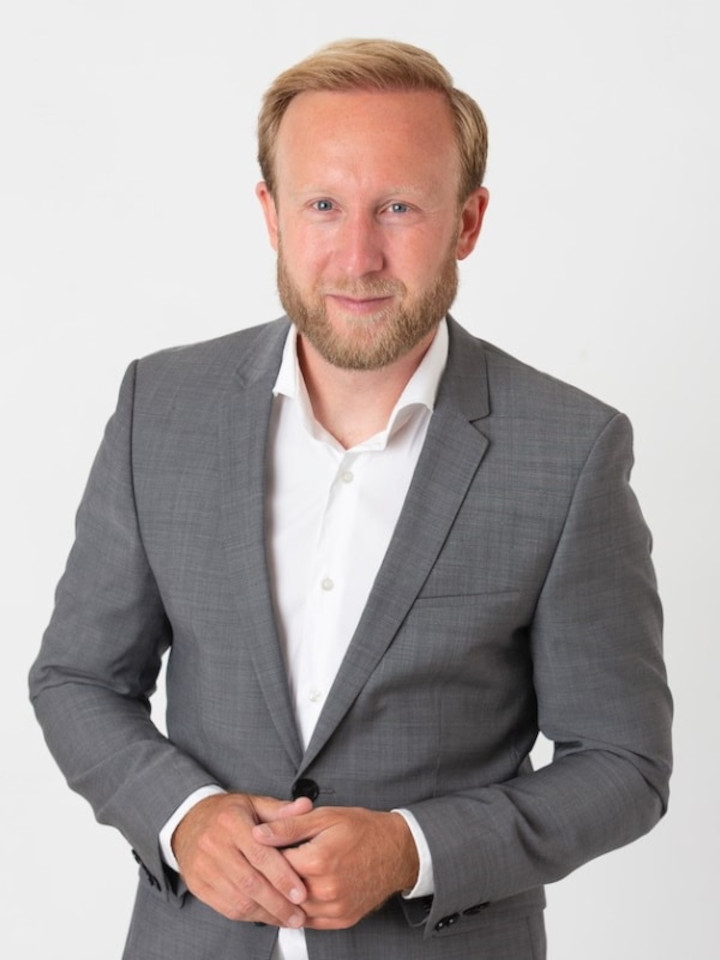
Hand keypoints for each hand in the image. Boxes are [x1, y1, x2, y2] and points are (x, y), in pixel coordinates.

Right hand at [171, 792, 312, 925]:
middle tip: (298, 915)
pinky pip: (225, 907)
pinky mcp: (197, 884)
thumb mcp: (254, 803)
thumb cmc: (228, 814)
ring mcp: (203, 867)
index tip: (301, 893)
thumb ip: (281, 810)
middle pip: (250, 882)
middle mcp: (214, 844)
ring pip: (238, 899)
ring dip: (266, 914)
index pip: (260, 854)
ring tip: (287, 918)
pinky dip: (249, 916)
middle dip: (278, 903)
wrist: (189, 822)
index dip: (282, 876)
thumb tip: (306, 806)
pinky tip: (266, 916)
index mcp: (231, 821)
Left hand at [253, 806, 419, 928]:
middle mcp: (326, 889)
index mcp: (318, 860)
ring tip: (284, 877)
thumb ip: (289, 826)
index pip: (274, 863)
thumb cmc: (364, 830)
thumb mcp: (325, 817)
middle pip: (282, 889)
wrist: (397, 850)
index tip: (263, 847)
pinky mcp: (342, 919)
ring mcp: (335, 908)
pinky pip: (310, 921)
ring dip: (284, 895)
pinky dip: (300, 909)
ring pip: (293, 908)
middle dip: (273, 876)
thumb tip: (259, 833)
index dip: (265, 854)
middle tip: (269, 863)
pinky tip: (299, 894)